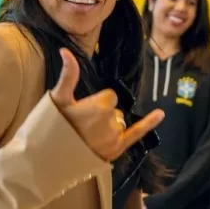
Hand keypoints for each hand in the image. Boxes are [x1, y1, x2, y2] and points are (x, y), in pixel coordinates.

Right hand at [49, 48, 164, 161]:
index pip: (109, 96)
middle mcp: (111, 121)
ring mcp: (115, 137)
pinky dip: (149, 123)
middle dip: (102, 114)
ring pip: (119, 122)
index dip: (97, 102)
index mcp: (100, 106)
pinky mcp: (117, 150)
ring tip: (88, 135)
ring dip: (109, 125)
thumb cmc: (51, 125)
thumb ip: (68, 74)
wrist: (48, 157)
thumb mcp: (58, 98)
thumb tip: (66, 50)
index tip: (82, 110)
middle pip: (114, 109)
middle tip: (82, 125)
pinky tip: (160, 113)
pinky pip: (137, 134)